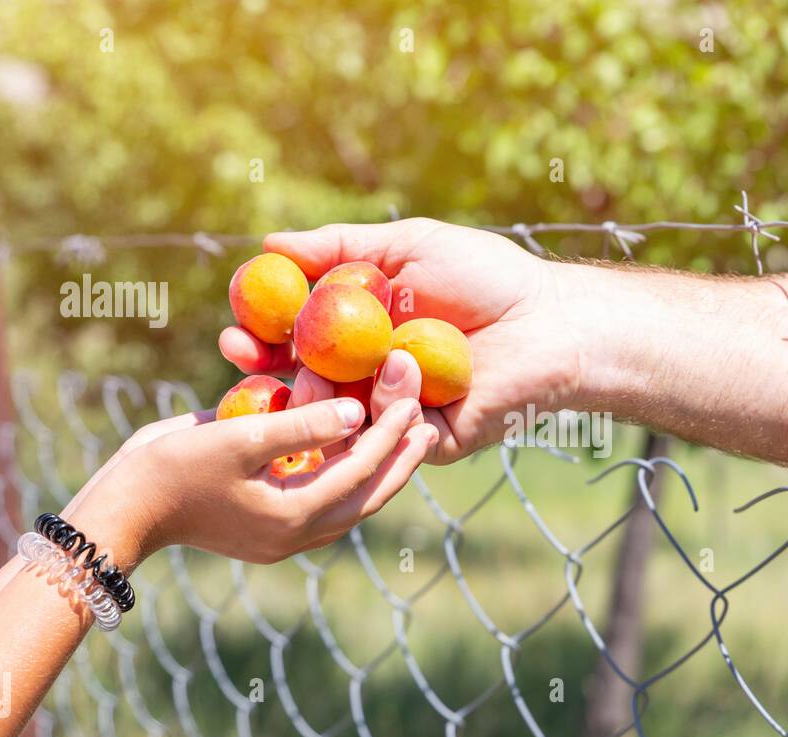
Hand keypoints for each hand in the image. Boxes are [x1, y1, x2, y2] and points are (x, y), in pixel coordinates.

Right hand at [66, 395, 436, 568]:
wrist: (122, 511)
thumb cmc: (173, 469)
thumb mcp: (238, 438)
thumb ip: (301, 426)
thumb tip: (358, 414)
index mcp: (295, 516)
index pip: (360, 473)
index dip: (390, 437)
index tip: (413, 404)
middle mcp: (298, 533)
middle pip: (367, 495)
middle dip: (398, 461)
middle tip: (427, 425)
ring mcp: (283, 536)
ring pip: (349, 503)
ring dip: (377, 470)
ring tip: (403, 437)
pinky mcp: (269, 528)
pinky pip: (324, 502)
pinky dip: (345, 476)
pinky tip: (353, 450)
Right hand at [218, 218, 581, 463]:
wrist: (553, 321)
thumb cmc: (488, 278)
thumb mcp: (408, 248)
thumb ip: (341, 247)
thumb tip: (270, 243)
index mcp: (363, 335)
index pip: (296, 342)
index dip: (262, 338)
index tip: (235, 327)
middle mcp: (373, 377)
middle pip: (306, 385)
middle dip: (271, 375)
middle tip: (243, 358)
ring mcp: (399, 413)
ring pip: (341, 418)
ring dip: (319, 395)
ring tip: (316, 372)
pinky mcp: (428, 441)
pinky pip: (388, 436)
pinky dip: (380, 408)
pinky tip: (392, 378)